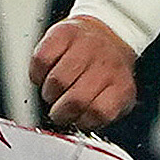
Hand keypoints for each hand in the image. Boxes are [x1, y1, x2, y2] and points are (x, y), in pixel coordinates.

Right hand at [31, 15, 139, 129]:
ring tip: (55, 90)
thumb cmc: (106, 71)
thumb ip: (101, 115)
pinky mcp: (64, 33)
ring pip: (57, 81)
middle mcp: (106, 64)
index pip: (99, 112)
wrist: (108, 33)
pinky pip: (42, 60)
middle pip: (76, 99)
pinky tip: (46, 73)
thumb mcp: (115, 97)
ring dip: (50, 92)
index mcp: (121, 85)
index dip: (80, 120)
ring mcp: (86, 47)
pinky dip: (38, 73)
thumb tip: (81, 126)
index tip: (76, 119)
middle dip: (61, 111)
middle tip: (59, 109)